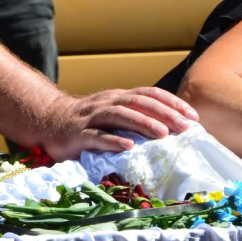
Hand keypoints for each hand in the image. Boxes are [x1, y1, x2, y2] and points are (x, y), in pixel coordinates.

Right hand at [40, 87, 198, 161]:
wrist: (48, 120)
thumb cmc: (88, 122)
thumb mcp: (113, 114)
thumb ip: (135, 118)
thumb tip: (171, 130)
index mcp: (119, 97)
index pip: (149, 94)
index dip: (172, 103)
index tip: (192, 116)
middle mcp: (107, 103)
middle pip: (139, 103)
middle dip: (164, 113)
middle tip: (185, 126)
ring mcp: (92, 117)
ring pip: (120, 116)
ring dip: (143, 123)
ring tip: (162, 134)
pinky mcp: (78, 134)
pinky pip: (97, 136)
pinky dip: (113, 141)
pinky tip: (127, 146)